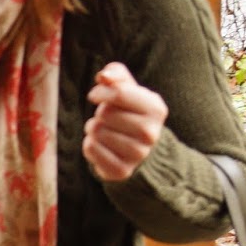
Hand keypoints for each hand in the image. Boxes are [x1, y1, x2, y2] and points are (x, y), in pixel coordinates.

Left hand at [82, 62, 168, 181]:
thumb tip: (104, 76)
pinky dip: (89, 144)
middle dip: (100, 112)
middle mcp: (150, 133)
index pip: (118, 93)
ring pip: (96, 131)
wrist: (137, 150)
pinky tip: (101, 145)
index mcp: (156, 109)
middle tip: (107, 118)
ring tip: (106, 131)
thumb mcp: (127, 89)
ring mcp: (138, 154)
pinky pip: (90, 148)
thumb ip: (116, 74)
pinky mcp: (121, 170)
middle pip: (105, 113)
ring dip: (93, 128)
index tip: (95, 95)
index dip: (100, 92)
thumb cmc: (128, 112)